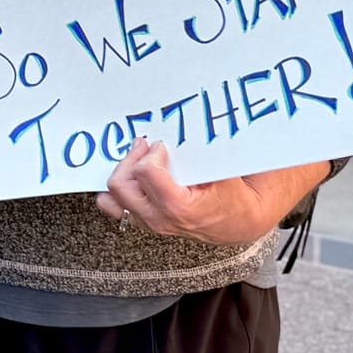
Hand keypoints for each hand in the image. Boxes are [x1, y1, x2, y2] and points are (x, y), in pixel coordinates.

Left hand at [96, 141, 327, 245]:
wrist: (239, 221)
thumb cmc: (233, 195)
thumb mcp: (224, 171)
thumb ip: (203, 153)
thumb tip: (188, 128)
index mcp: (179, 207)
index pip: (146, 172)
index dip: (152, 152)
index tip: (162, 145)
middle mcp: (159, 219)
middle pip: (121, 185)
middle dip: (131, 160)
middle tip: (145, 145)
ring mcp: (150, 224)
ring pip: (112, 199)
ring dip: (122, 173)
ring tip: (138, 158)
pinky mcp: (145, 223)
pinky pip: (116, 207)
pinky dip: (118, 190)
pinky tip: (130, 174)